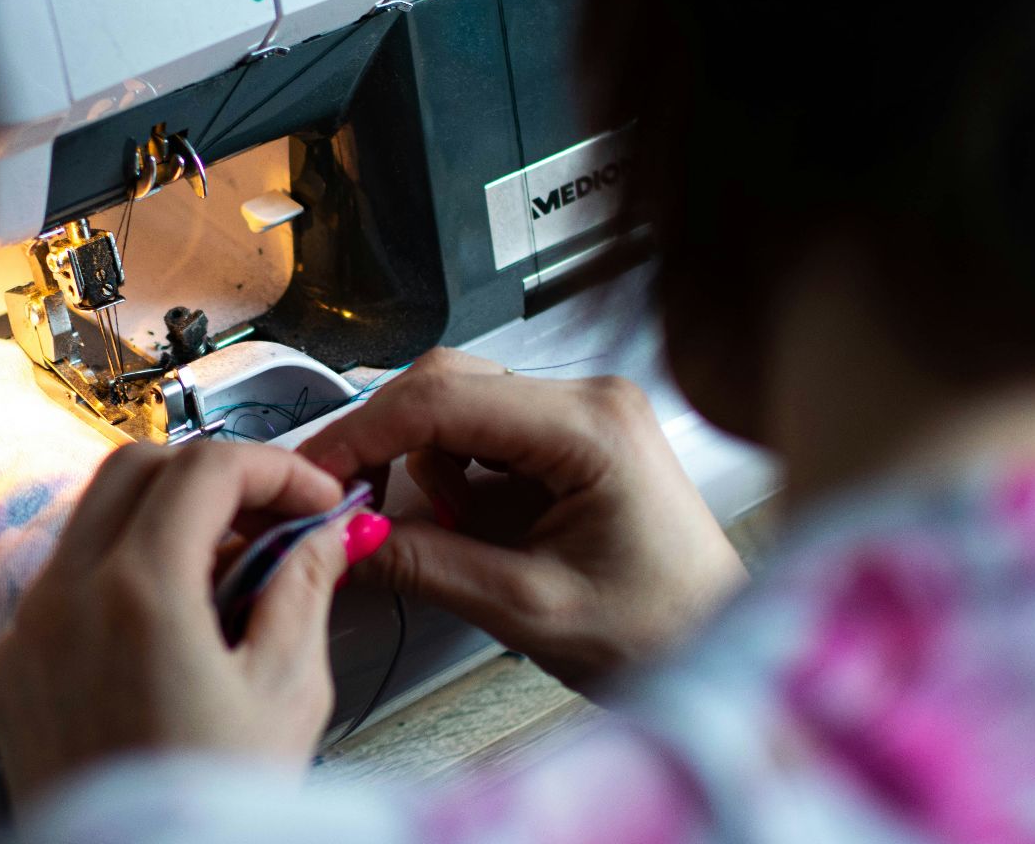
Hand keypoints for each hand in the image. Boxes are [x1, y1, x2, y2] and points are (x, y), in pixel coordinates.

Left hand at [0, 443, 388, 808]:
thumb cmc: (213, 814)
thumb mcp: (285, 694)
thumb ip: (303, 590)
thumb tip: (322, 535)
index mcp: (139, 593)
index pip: (206, 466)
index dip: (274, 467)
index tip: (314, 499)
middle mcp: (66, 596)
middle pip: (136, 467)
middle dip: (213, 475)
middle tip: (273, 517)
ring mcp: (28, 629)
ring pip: (91, 516)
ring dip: (164, 516)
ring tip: (231, 569)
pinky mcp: (13, 668)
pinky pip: (63, 578)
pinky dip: (120, 568)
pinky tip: (174, 617)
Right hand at [299, 349, 745, 690]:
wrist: (722, 649)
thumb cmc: (658, 631)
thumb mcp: (526, 607)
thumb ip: (425, 564)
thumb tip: (341, 538)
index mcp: (591, 427)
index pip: (443, 400)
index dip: (363, 434)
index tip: (313, 477)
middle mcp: (589, 398)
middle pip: (444, 384)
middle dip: (387, 444)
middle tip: (349, 506)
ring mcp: (583, 411)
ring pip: (456, 404)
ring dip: (424, 464)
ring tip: (450, 536)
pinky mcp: (573, 436)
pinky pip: (483, 430)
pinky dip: (452, 472)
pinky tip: (470, 524)